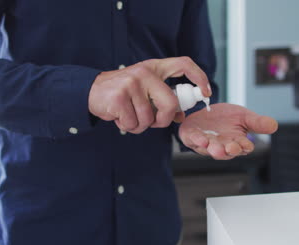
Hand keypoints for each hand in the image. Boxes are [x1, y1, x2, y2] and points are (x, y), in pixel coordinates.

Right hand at [88, 57, 211, 133]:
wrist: (92, 91)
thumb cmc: (123, 93)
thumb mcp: (144, 90)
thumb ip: (162, 99)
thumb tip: (180, 115)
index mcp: (154, 68)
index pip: (183, 64)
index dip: (199, 76)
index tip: (206, 92)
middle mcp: (145, 72)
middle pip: (170, 103)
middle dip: (164, 120)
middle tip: (154, 122)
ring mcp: (131, 83)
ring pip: (149, 119)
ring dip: (140, 125)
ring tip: (129, 116)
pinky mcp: (119, 97)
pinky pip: (133, 123)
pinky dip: (127, 126)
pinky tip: (119, 117)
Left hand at [179, 103, 277, 159]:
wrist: (206, 112)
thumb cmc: (226, 118)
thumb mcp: (244, 116)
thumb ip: (257, 122)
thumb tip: (274, 125)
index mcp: (236, 142)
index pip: (242, 147)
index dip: (244, 147)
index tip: (246, 145)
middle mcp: (221, 145)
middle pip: (226, 151)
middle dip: (228, 150)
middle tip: (230, 148)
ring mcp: (206, 143)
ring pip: (209, 148)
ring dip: (212, 148)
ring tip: (215, 148)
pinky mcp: (191, 137)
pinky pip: (193, 140)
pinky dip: (197, 140)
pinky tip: (201, 138)